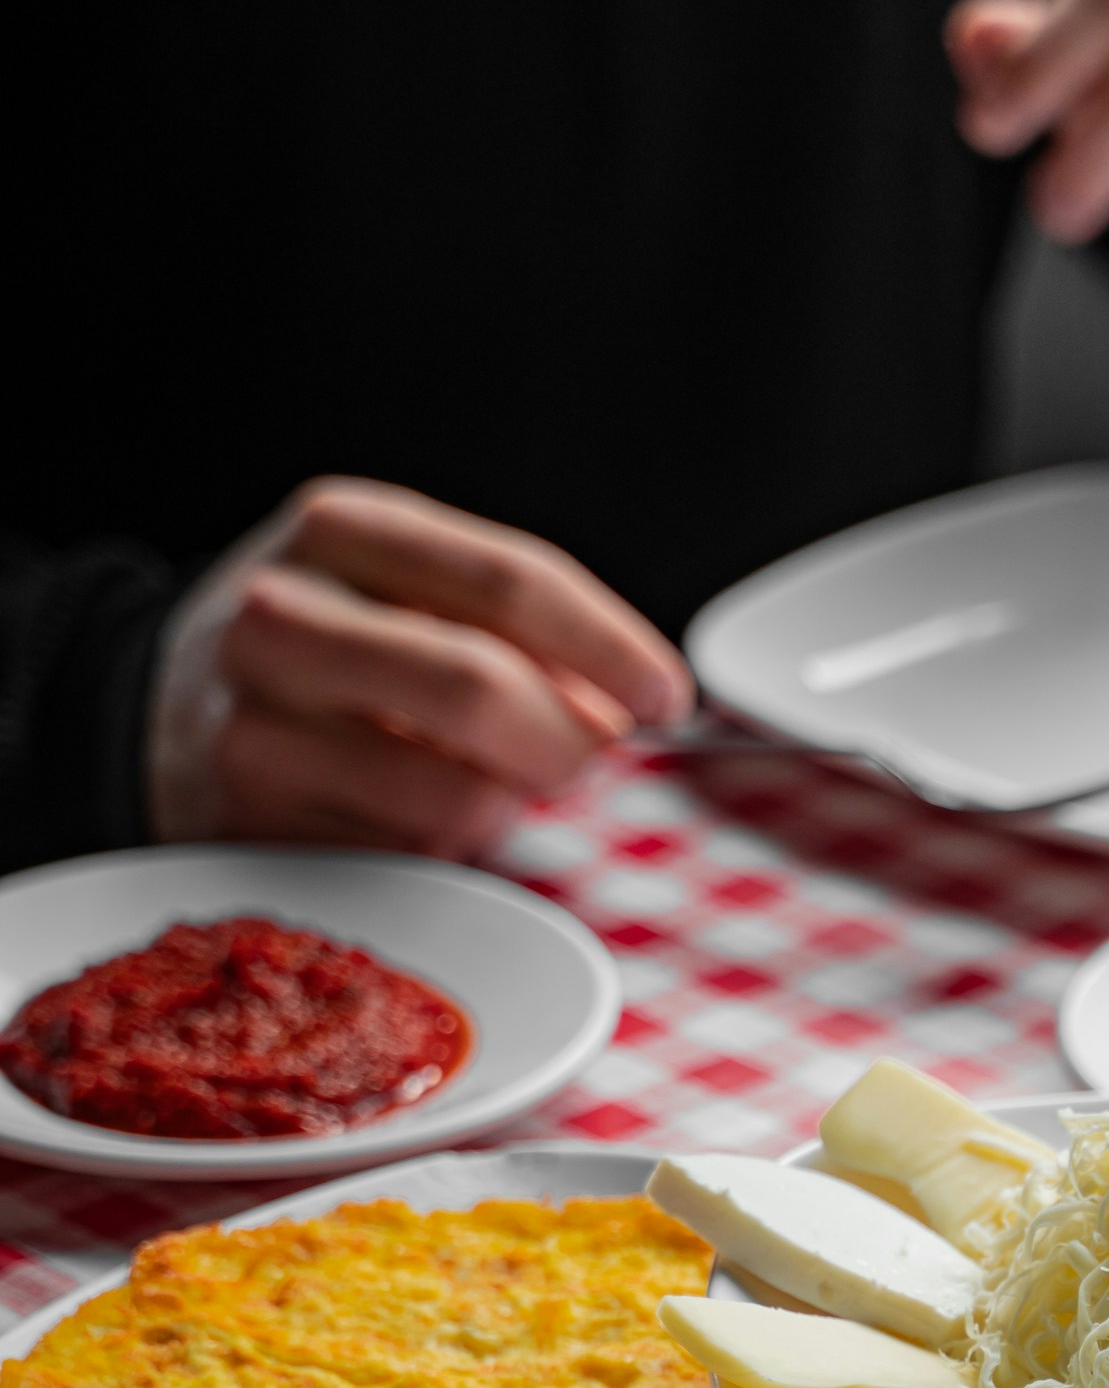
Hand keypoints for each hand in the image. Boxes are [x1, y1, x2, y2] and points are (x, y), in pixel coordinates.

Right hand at [148, 478, 690, 854]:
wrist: (161, 709)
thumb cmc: (327, 647)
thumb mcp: (402, 587)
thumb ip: (513, 626)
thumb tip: (625, 709)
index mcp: (339, 527)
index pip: (511, 581)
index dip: (611, 646)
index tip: (667, 698)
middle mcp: (281, 614)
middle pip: (481, 690)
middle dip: (567, 744)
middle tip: (586, 761)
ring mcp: (255, 723)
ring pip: (453, 797)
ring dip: (501, 808)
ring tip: (475, 785)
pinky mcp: (250, 823)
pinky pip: (405, 861)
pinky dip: (439, 853)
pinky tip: (408, 817)